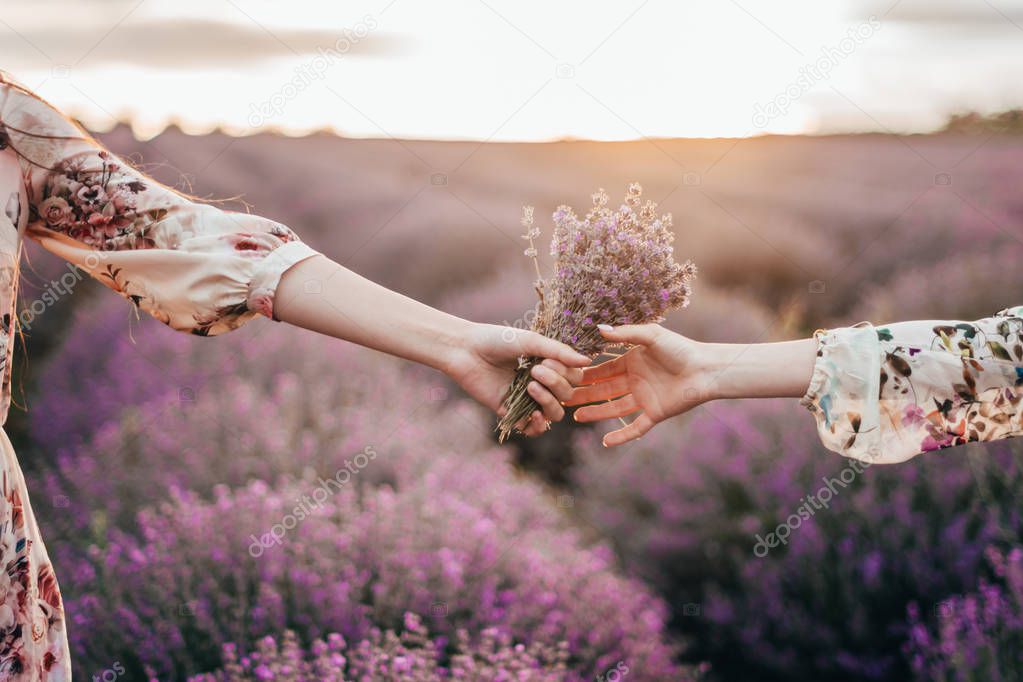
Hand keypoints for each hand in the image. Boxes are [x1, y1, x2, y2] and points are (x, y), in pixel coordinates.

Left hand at [446, 323, 588, 436]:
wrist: (465, 350)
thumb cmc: (497, 340)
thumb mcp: (532, 341)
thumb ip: (559, 352)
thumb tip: (588, 361)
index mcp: (549, 365)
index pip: (574, 377)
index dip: (567, 373)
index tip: (547, 360)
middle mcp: (541, 383)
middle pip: (567, 396)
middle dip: (556, 384)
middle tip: (535, 370)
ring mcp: (527, 399)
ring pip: (555, 414)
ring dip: (549, 403)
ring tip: (531, 387)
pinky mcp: (511, 412)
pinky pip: (533, 429)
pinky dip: (538, 425)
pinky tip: (533, 413)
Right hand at [564, 324, 710, 445]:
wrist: (707, 369)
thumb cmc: (681, 348)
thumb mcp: (651, 336)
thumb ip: (625, 334)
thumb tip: (598, 329)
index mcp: (631, 362)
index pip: (602, 370)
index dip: (584, 374)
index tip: (563, 376)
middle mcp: (634, 381)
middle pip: (603, 390)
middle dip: (583, 394)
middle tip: (561, 398)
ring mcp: (644, 399)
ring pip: (613, 408)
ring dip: (596, 413)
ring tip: (576, 416)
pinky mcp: (655, 414)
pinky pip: (635, 428)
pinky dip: (622, 435)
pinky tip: (606, 442)